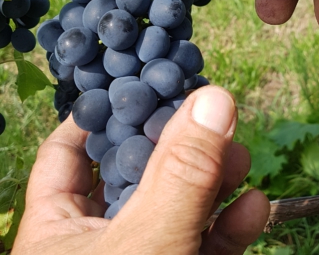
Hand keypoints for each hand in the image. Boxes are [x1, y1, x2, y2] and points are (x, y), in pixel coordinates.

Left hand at [13, 86, 269, 254]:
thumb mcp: (146, 243)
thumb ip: (181, 174)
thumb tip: (215, 97)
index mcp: (58, 227)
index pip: (69, 152)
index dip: (101, 114)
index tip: (141, 84)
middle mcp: (100, 241)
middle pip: (137, 173)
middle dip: (177, 144)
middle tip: (210, 116)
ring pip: (179, 208)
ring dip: (214, 182)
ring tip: (242, 158)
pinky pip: (206, 247)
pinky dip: (232, 228)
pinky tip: (256, 208)